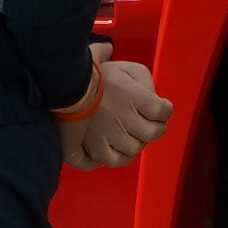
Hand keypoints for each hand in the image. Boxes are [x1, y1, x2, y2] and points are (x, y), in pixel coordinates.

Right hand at [53, 56, 172, 170]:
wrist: (63, 85)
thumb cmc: (93, 74)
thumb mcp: (125, 67)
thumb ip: (143, 79)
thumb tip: (153, 92)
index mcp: (134, 96)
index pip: (164, 111)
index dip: (164, 110)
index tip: (160, 108)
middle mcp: (125, 117)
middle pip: (153, 132)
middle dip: (154, 127)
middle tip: (146, 122)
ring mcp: (111, 135)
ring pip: (136, 148)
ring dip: (136, 141)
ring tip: (129, 132)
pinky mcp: (96, 146)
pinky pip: (116, 160)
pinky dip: (121, 157)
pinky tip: (119, 148)